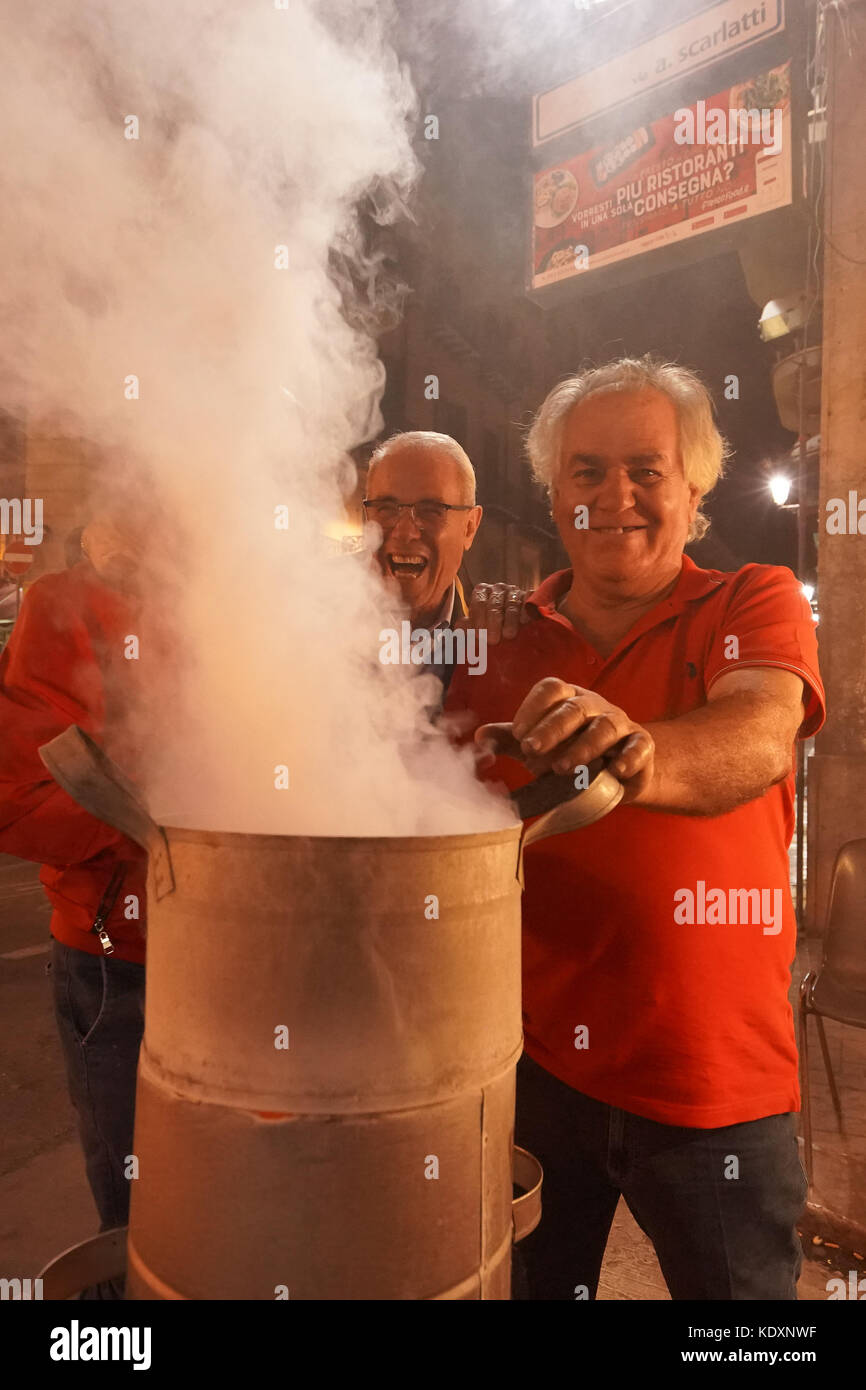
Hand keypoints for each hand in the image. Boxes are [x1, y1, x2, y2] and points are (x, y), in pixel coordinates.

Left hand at [464, 582, 530, 644]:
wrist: (517, 623)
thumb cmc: (492, 625)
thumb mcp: (478, 625)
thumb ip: (467, 627)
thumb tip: (458, 630)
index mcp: (482, 592)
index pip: (479, 602)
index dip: (478, 619)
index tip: (478, 635)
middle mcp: (498, 588)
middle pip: (494, 604)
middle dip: (493, 623)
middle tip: (492, 640)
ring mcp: (515, 591)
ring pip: (511, 604)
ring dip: (510, 621)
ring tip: (508, 636)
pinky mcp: (529, 596)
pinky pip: (528, 601)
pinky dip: (526, 611)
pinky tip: (525, 622)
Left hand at [477, 678, 654, 803]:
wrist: (616, 773)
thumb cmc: (570, 752)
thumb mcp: (539, 746)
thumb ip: (510, 740)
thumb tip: (479, 736)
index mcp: (567, 700)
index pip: (551, 689)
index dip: (534, 707)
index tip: (518, 735)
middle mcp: (594, 706)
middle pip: (576, 707)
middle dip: (552, 728)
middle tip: (531, 749)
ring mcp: (620, 723)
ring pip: (606, 726)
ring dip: (584, 746)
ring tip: (563, 767)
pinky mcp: (641, 745)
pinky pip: (639, 746)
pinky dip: (629, 757)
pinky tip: (616, 771)